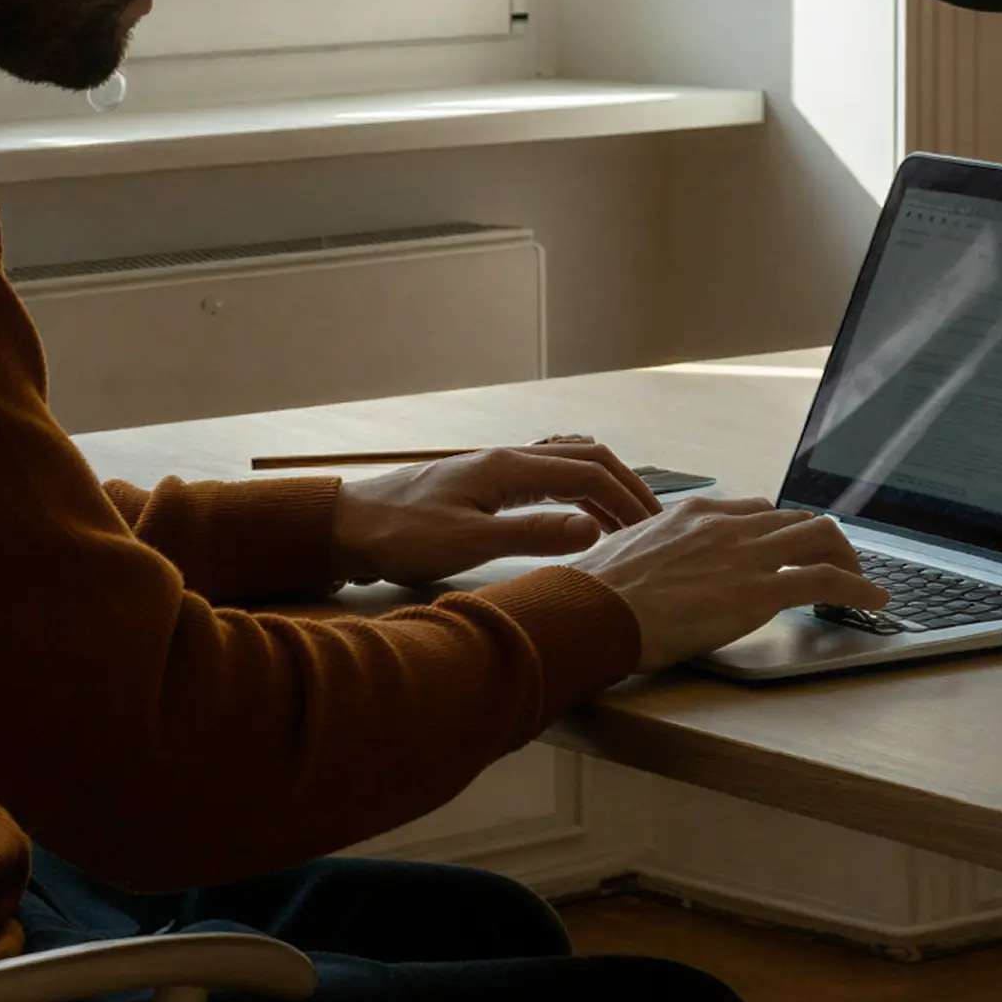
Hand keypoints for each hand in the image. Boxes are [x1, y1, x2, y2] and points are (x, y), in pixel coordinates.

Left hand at [330, 438, 661, 586]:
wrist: (348, 526)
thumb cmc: (401, 537)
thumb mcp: (468, 543)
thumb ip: (533, 534)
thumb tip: (593, 529)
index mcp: (510, 468)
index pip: (589, 474)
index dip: (627, 501)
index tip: (653, 532)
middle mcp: (509, 458)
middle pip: (587, 458)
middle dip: (626, 488)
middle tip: (653, 524)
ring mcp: (497, 468)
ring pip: (569, 464)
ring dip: (604, 488)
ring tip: (625, 523)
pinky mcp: (486, 483)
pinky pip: (549, 475)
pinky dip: (577, 490)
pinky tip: (578, 513)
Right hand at [570, 497, 886, 670]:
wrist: (591, 610)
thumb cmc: (596, 594)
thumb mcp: (627, 557)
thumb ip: (654, 556)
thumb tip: (653, 573)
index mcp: (695, 514)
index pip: (756, 511)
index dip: (780, 531)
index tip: (789, 548)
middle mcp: (727, 525)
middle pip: (796, 519)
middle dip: (822, 541)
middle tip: (834, 565)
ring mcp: (746, 555)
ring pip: (822, 538)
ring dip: (849, 558)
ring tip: (861, 582)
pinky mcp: (759, 591)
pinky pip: (827, 580)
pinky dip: (860, 588)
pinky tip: (875, 601)